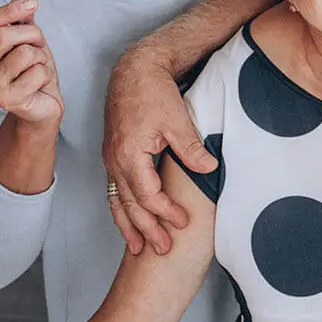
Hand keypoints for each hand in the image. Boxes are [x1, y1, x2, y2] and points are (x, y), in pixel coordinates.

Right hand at [0, 0, 63, 126]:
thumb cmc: (34, 72)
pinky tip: (40, 83)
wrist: (43, 106)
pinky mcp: (7, 99)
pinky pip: (37, 72)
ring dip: (41, 57)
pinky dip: (46, 74)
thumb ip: (23, 23)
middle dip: (32, 35)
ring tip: (38, 67)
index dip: (8, 10)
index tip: (32, 3)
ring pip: (25, 53)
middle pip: (4, 36)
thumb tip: (22, 1)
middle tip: (40, 44)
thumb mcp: (29, 43)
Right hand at [102, 46, 216, 255]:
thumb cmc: (153, 92)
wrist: (133, 71)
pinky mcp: (113, 155)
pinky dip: (121, 209)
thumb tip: (210, 169)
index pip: (148, 195)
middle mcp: (115, 161)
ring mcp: (111, 159)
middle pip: (130, 205)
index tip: (183, 223)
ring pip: (117, 201)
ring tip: (138, 248)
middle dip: (146, 230)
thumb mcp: (177, 119)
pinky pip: (114, 190)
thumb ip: (190, 148)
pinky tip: (127, 220)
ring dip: (128, 226)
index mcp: (130, 154)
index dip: (165, 212)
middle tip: (162, 250)